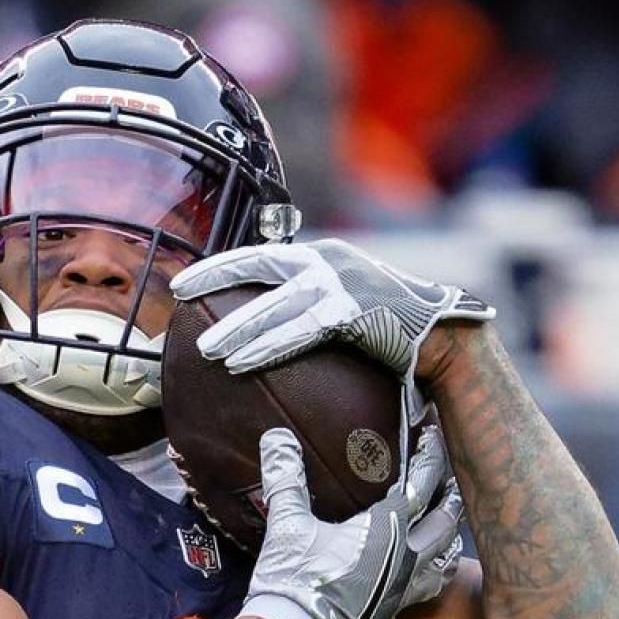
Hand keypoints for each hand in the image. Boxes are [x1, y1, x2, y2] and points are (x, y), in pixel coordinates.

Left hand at [171, 238, 494, 378]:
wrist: (440, 336)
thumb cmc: (387, 328)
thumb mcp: (342, 305)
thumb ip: (306, 306)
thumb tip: (261, 328)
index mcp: (321, 256)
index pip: (258, 256)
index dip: (218, 267)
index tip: (183, 284)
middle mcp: (327, 261)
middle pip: (259, 268)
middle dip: (215, 281)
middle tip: (178, 298)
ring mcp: (341, 284)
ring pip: (275, 305)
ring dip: (237, 327)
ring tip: (205, 349)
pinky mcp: (353, 311)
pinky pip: (299, 330)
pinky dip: (267, 345)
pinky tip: (241, 362)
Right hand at [237, 424, 464, 618]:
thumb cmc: (294, 580)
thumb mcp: (288, 525)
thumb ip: (286, 479)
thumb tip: (277, 438)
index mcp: (387, 528)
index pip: (421, 483)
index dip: (431, 456)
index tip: (435, 436)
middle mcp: (406, 558)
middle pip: (445, 522)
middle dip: (450, 499)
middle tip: (451, 483)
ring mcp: (404, 590)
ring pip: (445, 560)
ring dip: (448, 541)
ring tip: (446, 530)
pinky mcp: (394, 614)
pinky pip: (425, 590)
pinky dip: (431, 576)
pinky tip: (420, 576)